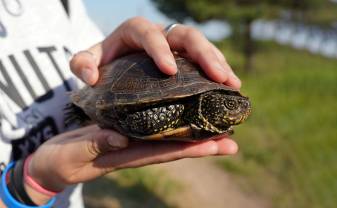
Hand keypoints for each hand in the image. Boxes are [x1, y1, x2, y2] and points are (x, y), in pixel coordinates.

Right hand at [28, 125, 236, 203]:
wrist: (53, 161)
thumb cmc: (61, 160)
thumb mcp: (76, 153)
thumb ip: (96, 144)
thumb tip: (120, 136)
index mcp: (126, 155)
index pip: (165, 152)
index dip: (192, 148)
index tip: (219, 144)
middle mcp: (135, 149)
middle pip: (175, 147)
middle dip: (204, 144)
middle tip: (232, 141)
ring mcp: (132, 141)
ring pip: (168, 138)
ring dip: (194, 134)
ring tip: (219, 128)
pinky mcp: (125, 132)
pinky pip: (154, 127)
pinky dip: (173, 123)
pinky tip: (185, 115)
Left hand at [70, 17, 240, 88]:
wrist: (117, 65)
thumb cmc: (103, 63)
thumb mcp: (87, 62)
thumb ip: (82, 64)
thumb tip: (92, 77)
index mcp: (134, 31)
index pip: (148, 33)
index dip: (160, 48)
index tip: (170, 70)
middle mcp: (160, 34)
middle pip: (186, 35)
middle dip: (204, 55)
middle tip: (218, 77)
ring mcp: (176, 45)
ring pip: (202, 45)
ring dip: (219, 63)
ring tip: (233, 84)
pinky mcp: (187, 57)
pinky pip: (207, 59)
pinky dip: (219, 70)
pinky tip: (230, 87)